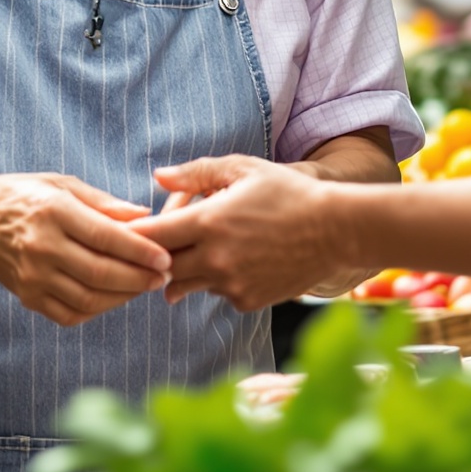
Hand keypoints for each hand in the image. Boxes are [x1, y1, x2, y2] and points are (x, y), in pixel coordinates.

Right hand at [0, 174, 171, 326]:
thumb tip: (144, 216)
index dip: (140, 250)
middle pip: (100, 272)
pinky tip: (113, 298)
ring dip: (123, 297)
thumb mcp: (61, 184)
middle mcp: (41, 247)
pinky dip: (97, 310)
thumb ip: (104, 203)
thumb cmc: (23, 196)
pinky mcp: (27, 296)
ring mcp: (32, 276)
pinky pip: (70, 314)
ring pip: (88, 298)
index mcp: (53, 212)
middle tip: (163, 276)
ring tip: (143, 287)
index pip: (105, 237)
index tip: (165, 257)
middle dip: (139, 278)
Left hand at [135, 161, 342, 310]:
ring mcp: (230, 284)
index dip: (138, 234)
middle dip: (160, 255)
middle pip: (161, 267)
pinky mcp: (246, 301)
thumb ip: (196, 173)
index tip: (135, 231)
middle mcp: (214, 259)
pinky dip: (217, 282)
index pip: (151, 236)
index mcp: (208, 222)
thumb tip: (158, 176)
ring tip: (205, 249)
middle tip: (169, 241)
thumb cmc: (288, 192)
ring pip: (185, 285)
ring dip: (186, 270)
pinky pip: (216, 294)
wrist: (335, 230)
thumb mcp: (243, 170)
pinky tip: (237, 262)